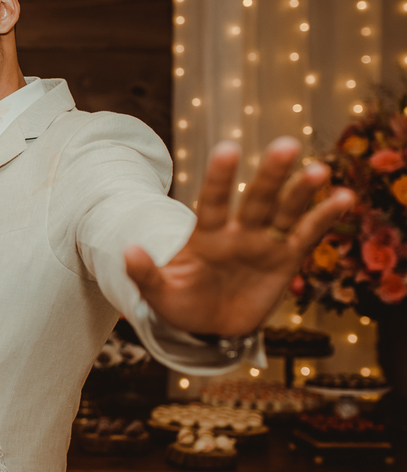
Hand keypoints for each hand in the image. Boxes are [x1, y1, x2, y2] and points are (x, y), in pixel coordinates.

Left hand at [124, 137, 353, 336]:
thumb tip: (127, 250)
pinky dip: (325, 218)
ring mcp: (263, 243)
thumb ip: (145, 273)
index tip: (228, 148)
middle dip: (270, 174)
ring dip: (301, 192)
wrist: (207, 326)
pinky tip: (344, 198)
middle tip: (286, 145)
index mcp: (205, 236)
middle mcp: (236, 232)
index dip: (220, 178)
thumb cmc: (180, 304)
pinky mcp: (286, 259)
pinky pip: (307, 236)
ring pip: (285, 212)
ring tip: (318, 171)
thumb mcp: (158, 293)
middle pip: (256, 199)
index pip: (212, 202)